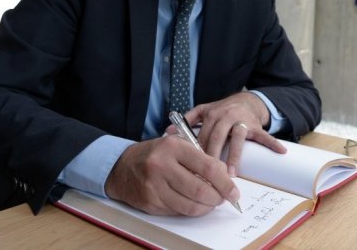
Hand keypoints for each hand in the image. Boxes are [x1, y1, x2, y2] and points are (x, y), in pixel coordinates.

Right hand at [104, 136, 239, 215]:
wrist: (122, 167)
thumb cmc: (156, 154)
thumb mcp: (177, 145)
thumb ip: (200, 157)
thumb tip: (225, 175)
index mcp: (173, 147)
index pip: (207, 167)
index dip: (225, 182)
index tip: (234, 191)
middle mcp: (162, 165)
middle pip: (200, 190)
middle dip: (217, 198)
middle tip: (223, 198)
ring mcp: (154, 186)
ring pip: (190, 205)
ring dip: (206, 207)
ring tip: (210, 202)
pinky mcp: (150, 202)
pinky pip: (178, 211)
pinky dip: (191, 210)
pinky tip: (193, 203)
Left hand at [178, 91, 286, 175]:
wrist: (246, 100)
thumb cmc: (223, 110)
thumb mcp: (204, 111)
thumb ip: (187, 121)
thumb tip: (166, 133)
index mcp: (211, 114)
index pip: (201, 135)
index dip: (196, 152)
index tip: (191, 168)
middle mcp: (225, 116)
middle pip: (216, 138)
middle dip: (212, 157)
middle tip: (208, 175)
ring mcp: (242, 120)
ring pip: (237, 139)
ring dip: (233, 156)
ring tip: (230, 174)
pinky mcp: (256, 125)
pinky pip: (264, 135)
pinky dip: (272, 143)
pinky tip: (279, 152)